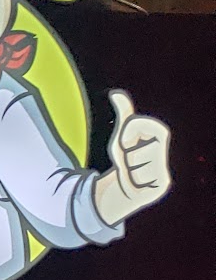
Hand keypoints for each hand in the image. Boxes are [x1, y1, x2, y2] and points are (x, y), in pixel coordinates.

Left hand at [92, 89, 172, 226]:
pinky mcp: (161, 186)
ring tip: (132, 172)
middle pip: (136, 153)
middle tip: (128, 160)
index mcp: (160, 138)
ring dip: (128, 171)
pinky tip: (136, 183)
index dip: (132, 132)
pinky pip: (140, 183)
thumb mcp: (121, 136)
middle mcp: (165, 153)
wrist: (129, 185)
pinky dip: (132, 183)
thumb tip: (115, 93)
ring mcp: (165, 170)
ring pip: (137, 169)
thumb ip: (123, 115)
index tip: (125, 141)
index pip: (154, 127)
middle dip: (126, 156)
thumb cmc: (127, 157)